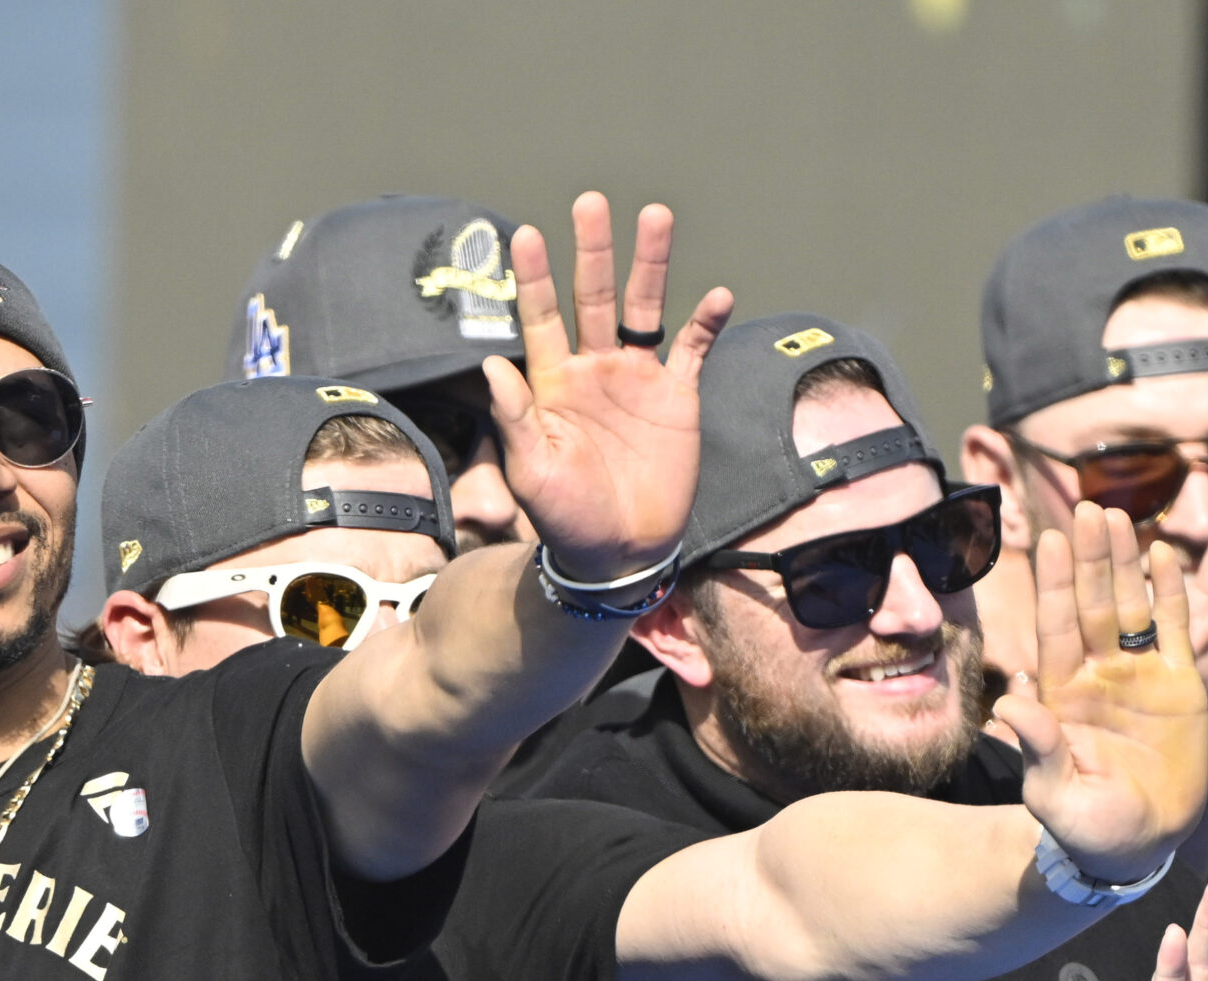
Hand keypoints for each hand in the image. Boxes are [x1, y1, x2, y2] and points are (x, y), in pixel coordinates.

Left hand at [486, 193, 734, 581]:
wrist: (620, 550)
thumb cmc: (565, 517)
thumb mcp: (531, 472)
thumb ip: (516, 417)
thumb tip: (490, 363)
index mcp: (553, 382)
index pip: (541, 318)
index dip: (534, 277)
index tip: (523, 235)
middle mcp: (594, 368)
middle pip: (593, 296)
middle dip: (592, 250)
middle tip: (590, 203)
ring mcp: (637, 378)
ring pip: (644, 307)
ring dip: (649, 264)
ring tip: (654, 216)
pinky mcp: (677, 396)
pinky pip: (692, 349)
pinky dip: (705, 322)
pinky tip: (718, 296)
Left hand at [996, 504, 1207, 882]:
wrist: (1135, 847)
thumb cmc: (1086, 828)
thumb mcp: (1055, 796)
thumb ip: (1038, 749)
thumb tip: (1009, 704)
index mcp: (1062, 694)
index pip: (1056, 627)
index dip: (1053, 584)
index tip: (1048, 539)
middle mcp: (1097, 675)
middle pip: (1091, 604)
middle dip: (1087, 558)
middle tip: (1086, 507)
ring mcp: (1138, 677)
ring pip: (1129, 607)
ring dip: (1122, 563)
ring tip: (1116, 516)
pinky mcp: (1180, 686)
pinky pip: (1175, 630)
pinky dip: (1171, 592)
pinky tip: (1165, 553)